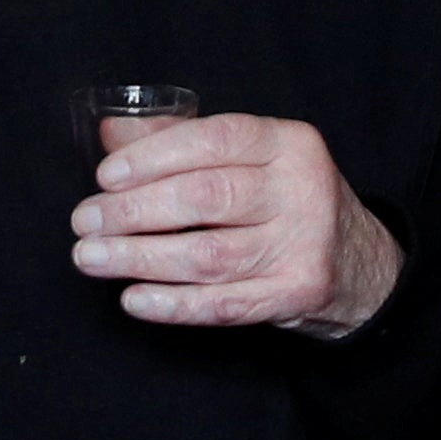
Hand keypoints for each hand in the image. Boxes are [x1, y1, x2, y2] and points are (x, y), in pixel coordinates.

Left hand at [69, 114, 403, 337]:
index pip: (215, 139)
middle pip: (206, 198)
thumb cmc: (285, 201)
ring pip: (209, 255)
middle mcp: (302, 190)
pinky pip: (224, 304)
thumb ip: (182, 142)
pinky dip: (173, 304)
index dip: (154, 156)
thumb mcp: (251, 159)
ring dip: (139, 258)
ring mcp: (303, 245)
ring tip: (91, 258)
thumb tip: (112, 136)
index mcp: (289, 143)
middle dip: (134, 211)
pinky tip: (135, 299)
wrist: (355, 262)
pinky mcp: (297, 292)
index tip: (106, 177)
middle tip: (85, 222)